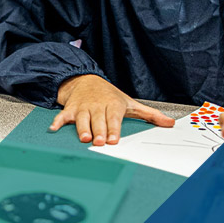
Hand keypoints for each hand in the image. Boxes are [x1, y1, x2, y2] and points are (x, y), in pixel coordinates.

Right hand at [50, 74, 174, 144]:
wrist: (86, 80)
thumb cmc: (110, 96)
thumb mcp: (130, 103)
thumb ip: (150, 115)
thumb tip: (169, 123)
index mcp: (113, 105)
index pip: (113, 118)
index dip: (113, 129)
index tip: (113, 140)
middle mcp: (97, 105)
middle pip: (98, 120)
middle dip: (98, 131)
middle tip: (99, 142)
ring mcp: (83, 107)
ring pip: (82, 119)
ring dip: (82, 128)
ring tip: (84, 138)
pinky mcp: (70, 109)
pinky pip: (63, 116)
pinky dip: (58, 122)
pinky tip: (54, 129)